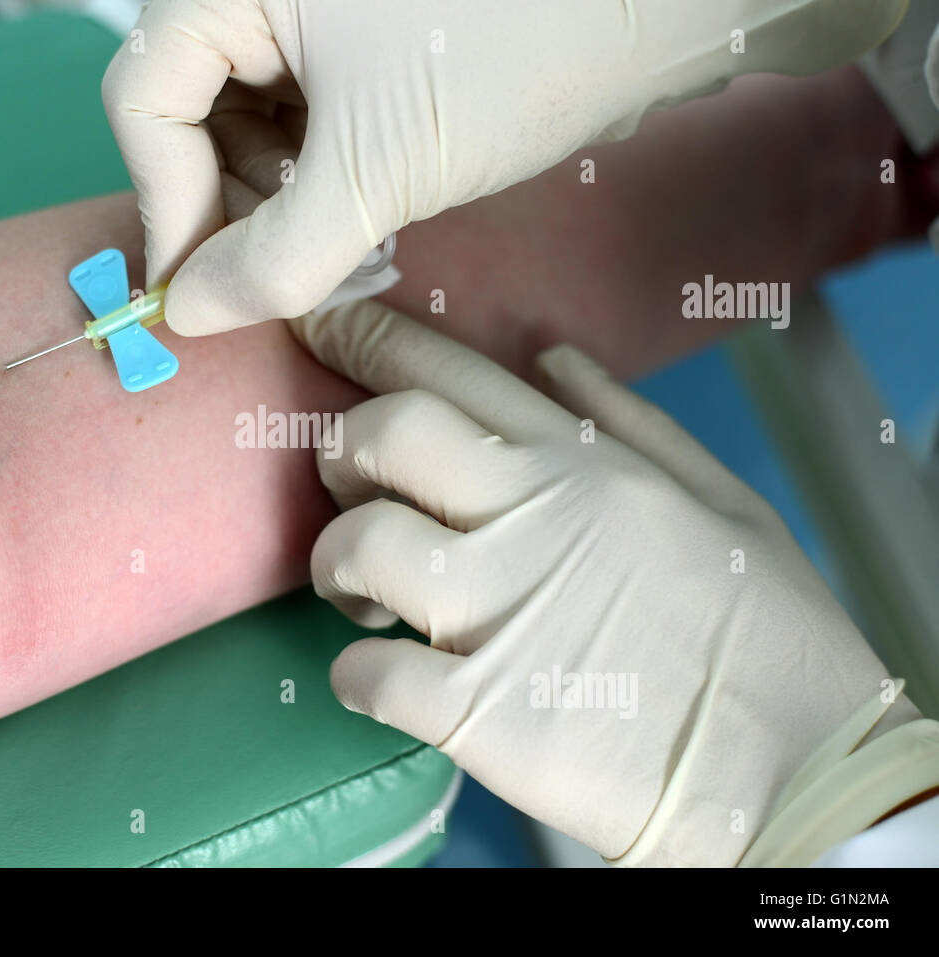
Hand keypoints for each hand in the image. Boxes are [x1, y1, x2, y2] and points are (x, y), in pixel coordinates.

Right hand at [102, 0, 906, 335]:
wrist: (655, 6)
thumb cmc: (506, 61)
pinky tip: (354, 209)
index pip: (143, 95)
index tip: (197, 291)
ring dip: (272, 197)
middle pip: (188, 106)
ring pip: (245, 117)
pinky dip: (312, 173)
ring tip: (330, 243)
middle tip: (276, 274)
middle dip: (225, 202)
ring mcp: (309, 7)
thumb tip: (187, 317)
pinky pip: (299, 111)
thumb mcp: (373, 172)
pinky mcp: (356, 33)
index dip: (164, 201)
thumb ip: (270, 258)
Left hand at [291, 299, 919, 864]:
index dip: (367, 339)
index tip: (322, 327)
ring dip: (336, 568)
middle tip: (351, 487)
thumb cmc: (767, 635)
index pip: (449, 374)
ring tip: (364, 598)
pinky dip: (356, 674)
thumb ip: (627, 420)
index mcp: (581, 467)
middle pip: (380, 437)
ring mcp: (499, 614)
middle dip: (340, 450)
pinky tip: (378, 678)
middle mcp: (529, 521)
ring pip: (355, 547)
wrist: (801, 772)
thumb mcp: (720, 501)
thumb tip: (550, 355)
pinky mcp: (480, 711)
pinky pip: (366, 673)